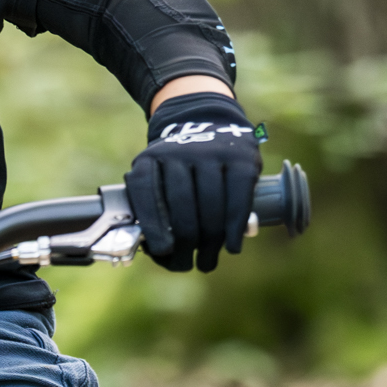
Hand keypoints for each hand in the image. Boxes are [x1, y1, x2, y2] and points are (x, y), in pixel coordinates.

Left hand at [125, 92, 261, 272]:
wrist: (207, 121)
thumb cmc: (178, 165)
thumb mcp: (157, 175)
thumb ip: (155, 205)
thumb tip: (162, 252)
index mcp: (149, 159)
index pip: (146, 193)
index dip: (152, 226)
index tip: (161, 252)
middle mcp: (177, 152)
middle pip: (182, 206)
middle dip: (185, 243)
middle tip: (187, 264)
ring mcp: (210, 153)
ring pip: (211, 206)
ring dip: (211, 241)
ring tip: (208, 261)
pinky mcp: (241, 158)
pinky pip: (239, 196)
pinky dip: (235, 225)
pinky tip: (232, 245)